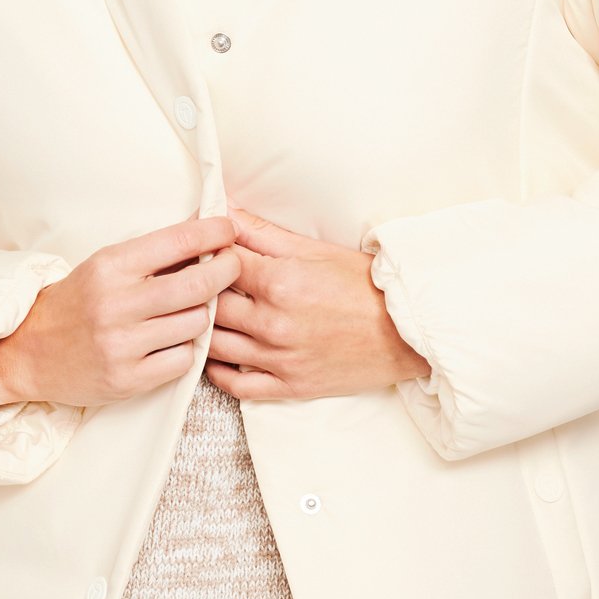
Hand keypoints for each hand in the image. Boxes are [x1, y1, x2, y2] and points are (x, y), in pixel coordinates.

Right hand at [0, 214, 241, 409]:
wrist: (27, 352)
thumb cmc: (75, 302)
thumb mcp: (104, 266)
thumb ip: (150, 256)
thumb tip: (207, 238)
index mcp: (110, 266)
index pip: (177, 241)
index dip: (213, 233)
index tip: (228, 231)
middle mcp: (115, 304)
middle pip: (197, 285)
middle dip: (226, 271)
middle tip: (233, 266)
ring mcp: (122, 345)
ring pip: (196, 323)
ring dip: (203, 314)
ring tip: (191, 309)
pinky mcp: (127, 379)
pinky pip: (184, 360)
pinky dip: (187, 349)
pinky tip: (173, 342)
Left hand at [203, 204, 431, 400]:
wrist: (407, 332)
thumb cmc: (365, 286)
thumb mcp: (314, 250)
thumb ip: (263, 233)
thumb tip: (223, 212)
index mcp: (279, 282)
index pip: (218, 264)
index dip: (203, 253)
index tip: (197, 251)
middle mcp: (274, 323)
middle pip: (211, 304)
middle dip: (198, 290)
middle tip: (190, 282)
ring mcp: (280, 358)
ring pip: (216, 345)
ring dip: (202, 329)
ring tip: (199, 316)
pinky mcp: (290, 386)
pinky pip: (237, 385)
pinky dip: (218, 372)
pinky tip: (215, 357)